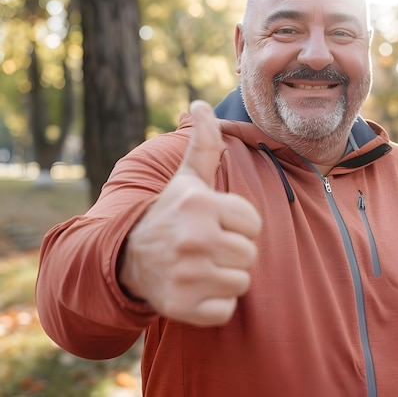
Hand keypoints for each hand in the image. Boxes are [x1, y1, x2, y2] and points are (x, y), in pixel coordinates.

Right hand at [119, 100, 260, 326]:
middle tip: (207, 247)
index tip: (215, 224)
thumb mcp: (187, 179)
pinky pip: (226, 309)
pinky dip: (214, 304)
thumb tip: (201, 103)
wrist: (127, 257)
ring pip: (242, 282)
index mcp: (201, 204)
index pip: (254, 223)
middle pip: (250, 254)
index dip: (238, 225)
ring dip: (225, 277)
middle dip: (233, 252)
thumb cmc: (170, 214)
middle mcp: (194, 238)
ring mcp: (188, 275)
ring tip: (201, 266)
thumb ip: (204, 144)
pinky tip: (194, 288)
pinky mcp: (183, 307)